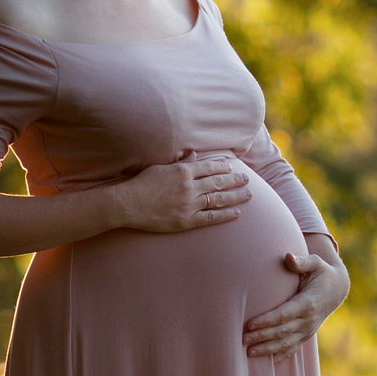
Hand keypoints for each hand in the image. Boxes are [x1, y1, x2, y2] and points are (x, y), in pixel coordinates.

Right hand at [115, 154, 251, 233]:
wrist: (127, 204)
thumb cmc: (141, 184)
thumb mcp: (161, 168)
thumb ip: (180, 163)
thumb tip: (193, 155)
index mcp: (183, 171)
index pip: (209, 167)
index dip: (223, 168)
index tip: (232, 168)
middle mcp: (189, 187)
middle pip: (218, 182)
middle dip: (235, 181)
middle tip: (247, 179)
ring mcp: (189, 204)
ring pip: (218, 199)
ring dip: (235, 196)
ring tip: (248, 195)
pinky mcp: (186, 220)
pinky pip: (210, 218)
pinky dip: (225, 215)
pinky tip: (236, 213)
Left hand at [244, 250, 349, 356]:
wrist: (337, 289)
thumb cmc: (322, 273)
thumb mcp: (316, 263)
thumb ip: (302, 261)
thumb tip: (288, 257)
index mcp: (308, 303)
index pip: (284, 314)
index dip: (267, 320)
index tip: (250, 324)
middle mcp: (308, 320)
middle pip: (282, 331)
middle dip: (261, 337)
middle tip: (242, 339)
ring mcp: (308, 330)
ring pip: (285, 343)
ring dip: (267, 349)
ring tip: (248, 353)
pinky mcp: (306, 335)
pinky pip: (292, 349)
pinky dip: (279, 356)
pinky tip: (266, 362)